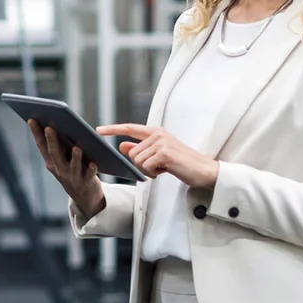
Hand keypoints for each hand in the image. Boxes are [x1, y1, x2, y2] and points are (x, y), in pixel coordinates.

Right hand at [26, 119, 105, 216]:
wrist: (83, 197)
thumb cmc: (72, 171)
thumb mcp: (61, 159)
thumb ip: (60, 145)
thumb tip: (58, 123)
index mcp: (51, 161)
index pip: (41, 145)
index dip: (36, 133)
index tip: (32, 119)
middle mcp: (59, 169)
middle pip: (55, 154)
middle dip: (52, 140)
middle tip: (49, 127)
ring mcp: (72, 177)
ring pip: (73, 166)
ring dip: (74, 157)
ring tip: (76, 147)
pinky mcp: (86, 182)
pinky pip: (89, 176)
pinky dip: (92, 170)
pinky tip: (94, 163)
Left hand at [96, 124, 220, 188]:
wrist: (205, 171)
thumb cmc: (182, 164)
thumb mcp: (159, 155)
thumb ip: (140, 149)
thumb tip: (121, 145)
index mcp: (156, 132)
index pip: (130, 128)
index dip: (113, 129)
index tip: (98, 130)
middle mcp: (158, 134)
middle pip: (132, 153)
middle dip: (141, 166)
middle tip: (158, 168)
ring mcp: (162, 142)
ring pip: (137, 161)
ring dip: (148, 171)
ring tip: (164, 169)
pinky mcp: (165, 153)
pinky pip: (145, 167)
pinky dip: (153, 174)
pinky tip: (166, 171)